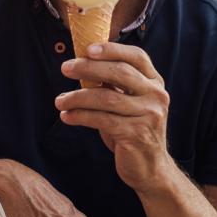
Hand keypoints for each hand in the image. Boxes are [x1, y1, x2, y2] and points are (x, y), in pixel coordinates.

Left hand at [57, 42, 174, 193]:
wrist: (150, 168)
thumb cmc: (132, 129)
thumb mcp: (128, 102)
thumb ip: (114, 83)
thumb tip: (82, 62)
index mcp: (155, 82)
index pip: (136, 56)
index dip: (112, 49)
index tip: (87, 48)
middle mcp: (157, 95)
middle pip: (120, 72)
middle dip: (89, 67)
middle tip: (65, 68)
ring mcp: (149, 115)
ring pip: (107, 97)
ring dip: (78, 97)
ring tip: (59, 101)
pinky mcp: (137, 134)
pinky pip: (102, 119)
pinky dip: (80, 116)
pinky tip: (67, 116)